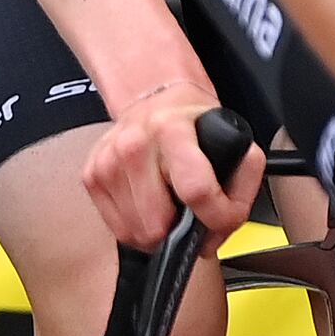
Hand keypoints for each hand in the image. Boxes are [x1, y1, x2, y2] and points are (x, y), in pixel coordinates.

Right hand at [84, 78, 264, 255]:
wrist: (154, 100)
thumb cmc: (194, 125)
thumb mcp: (234, 139)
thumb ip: (243, 182)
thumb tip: (223, 224)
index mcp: (171, 131)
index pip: (196, 191)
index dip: (217, 218)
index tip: (221, 221)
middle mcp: (134, 145)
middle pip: (157, 225)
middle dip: (181, 232)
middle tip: (191, 215)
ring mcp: (108, 162)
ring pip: (136, 234)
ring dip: (158, 232)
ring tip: (170, 208)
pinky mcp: (91, 177)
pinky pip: (119, 229)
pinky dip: (138, 226)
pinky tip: (150, 205)